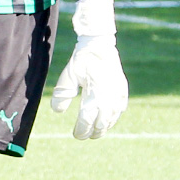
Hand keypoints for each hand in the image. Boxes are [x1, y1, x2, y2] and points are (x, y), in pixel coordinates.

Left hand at [51, 0, 128, 138]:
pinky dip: (114, 116)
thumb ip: (62, 93)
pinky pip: (120, 108)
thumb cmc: (81, 60)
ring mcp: (117, 93)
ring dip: (104, 126)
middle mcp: (108, 96)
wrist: (99, 43)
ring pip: (113, 117)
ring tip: (96, 132)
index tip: (76, 134)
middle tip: (85, 135)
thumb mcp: (68, 75)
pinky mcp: (122, 88)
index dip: (82, 130)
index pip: (87, 120)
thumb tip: (58, 111)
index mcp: (94, 94)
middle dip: (93, 132)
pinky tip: (109, 120)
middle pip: (101, 123)